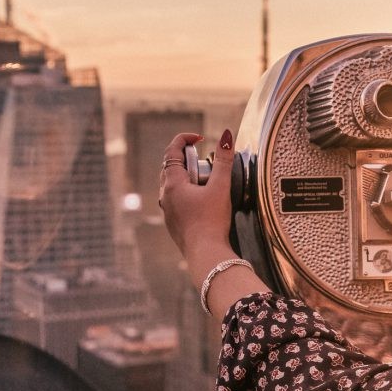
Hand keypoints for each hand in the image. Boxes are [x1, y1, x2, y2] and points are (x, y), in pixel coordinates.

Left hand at [159, 129, 270, 314]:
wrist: (206, 254)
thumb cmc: (212, 222)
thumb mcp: (221, 187)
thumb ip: (223, 160)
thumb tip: (227, 136)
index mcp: (172, 184)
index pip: (172, 151)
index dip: (185, 139)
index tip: (200, 138)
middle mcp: (165, 196)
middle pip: (170, 167)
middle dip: (187, 159)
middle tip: (205, 160)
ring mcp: (167, 211)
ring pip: (172, 185)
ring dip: (186, 177)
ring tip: (205, 181)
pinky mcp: (173, 223)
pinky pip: (176, 200)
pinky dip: (187, 193)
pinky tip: (202, 201)